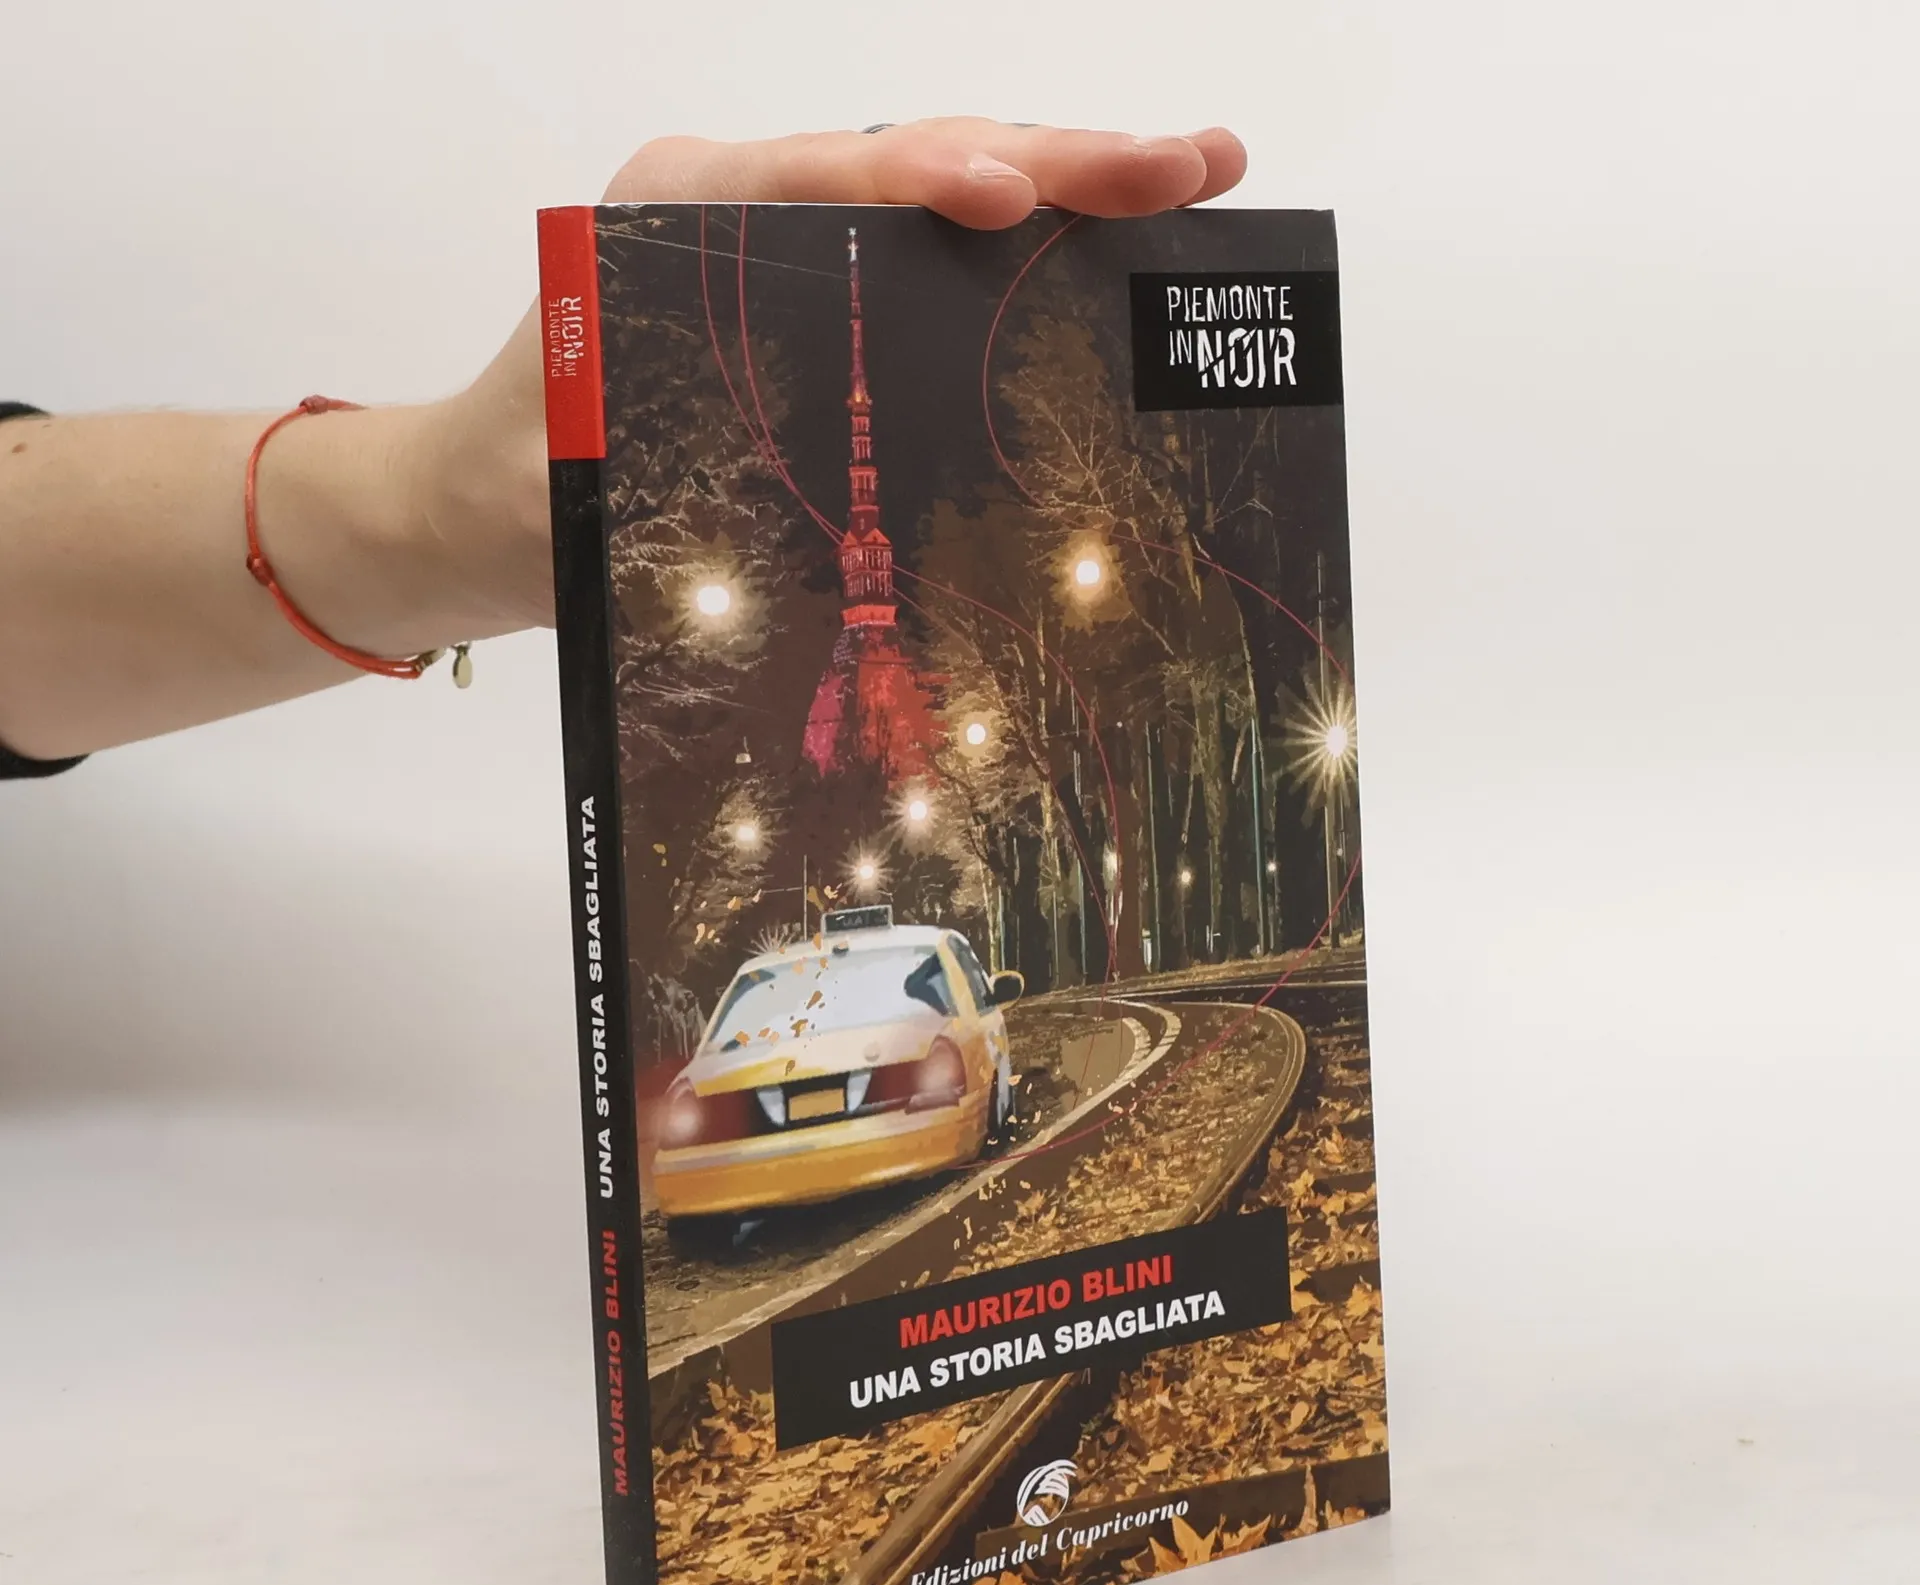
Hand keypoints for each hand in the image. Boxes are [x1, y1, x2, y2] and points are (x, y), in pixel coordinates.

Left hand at [420, 120, 1247, 634]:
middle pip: (917, 155)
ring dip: (1070, 185)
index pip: (830, 175)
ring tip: (1189, 179)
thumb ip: (688, 437)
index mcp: (677, 210)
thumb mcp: (590, 467)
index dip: (934, 179)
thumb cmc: (522, 490)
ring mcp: (783, 237)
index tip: (1022, 201)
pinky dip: (1026, 247)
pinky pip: (930, 249)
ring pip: (941, 185)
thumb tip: (818, 455)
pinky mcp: (813, 287)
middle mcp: (737, 198)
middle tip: (1192, 164)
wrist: (472, 511)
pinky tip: (1110, 247)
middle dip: (1060, 159)